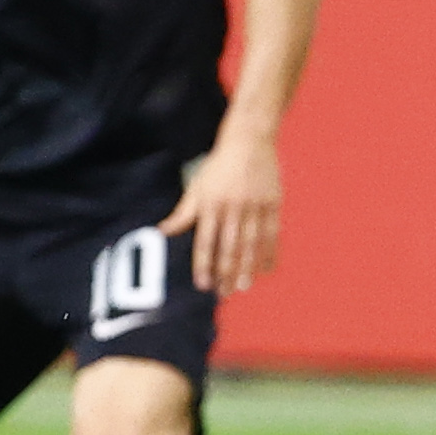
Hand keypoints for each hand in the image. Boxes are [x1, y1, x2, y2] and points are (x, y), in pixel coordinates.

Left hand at [162, 129, 284, 293]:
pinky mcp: (273, 203)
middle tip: (224, 294)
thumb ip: (183, 213)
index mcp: (211, 204)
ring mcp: (255, 205)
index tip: (203, 285)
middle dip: (226, 273)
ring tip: (243, 287)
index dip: (203, 264)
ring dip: (247, 267)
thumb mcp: (197, 186)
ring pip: (251, 243)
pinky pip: (272, 233)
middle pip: (229, 246)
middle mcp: (232, 207)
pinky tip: (266, 270)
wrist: (250, 140)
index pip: (205, 241)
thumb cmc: (219, 165)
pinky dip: (270, 253)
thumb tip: (162, 231)